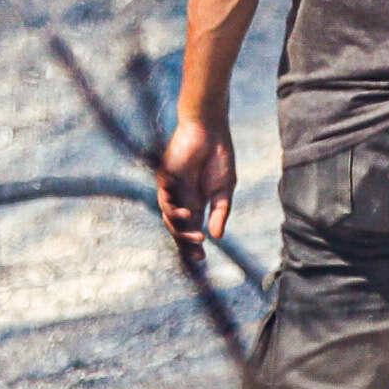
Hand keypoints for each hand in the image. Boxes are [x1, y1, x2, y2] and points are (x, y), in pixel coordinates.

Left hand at [155, 117, 233, 245]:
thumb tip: (217, 236)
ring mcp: (172, 189)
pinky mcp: (165, 178)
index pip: (191, 229)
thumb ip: (220, 212)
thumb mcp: (224, 190)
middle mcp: (181, 199)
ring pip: (169, 219)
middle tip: (198, 254)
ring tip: (197, 237)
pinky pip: (164, 200)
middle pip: (178, 229)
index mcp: (196, 202)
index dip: (193, 245)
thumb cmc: (219, 156)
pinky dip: (174, 211)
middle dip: (186, 244)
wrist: (210, 130)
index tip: (202, 258)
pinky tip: (187, 214)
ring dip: (181, 231)